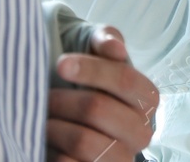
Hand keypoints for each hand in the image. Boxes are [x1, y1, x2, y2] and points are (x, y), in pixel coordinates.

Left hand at [47, 26, 159, 161]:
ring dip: (54, 126)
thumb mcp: (92, 48)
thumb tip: (116, 49)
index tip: (61, 64)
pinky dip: (52, 152)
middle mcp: (141, 133)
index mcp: (146, 99)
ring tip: (43, 119)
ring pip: (83, 141)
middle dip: (63, 100)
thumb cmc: (83, 76)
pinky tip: (47, 142)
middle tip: (45, 96)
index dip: (92, 70)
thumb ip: (105, 40)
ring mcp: (121, 159)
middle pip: (98, 109)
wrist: (69, 115)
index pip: (124, 80)